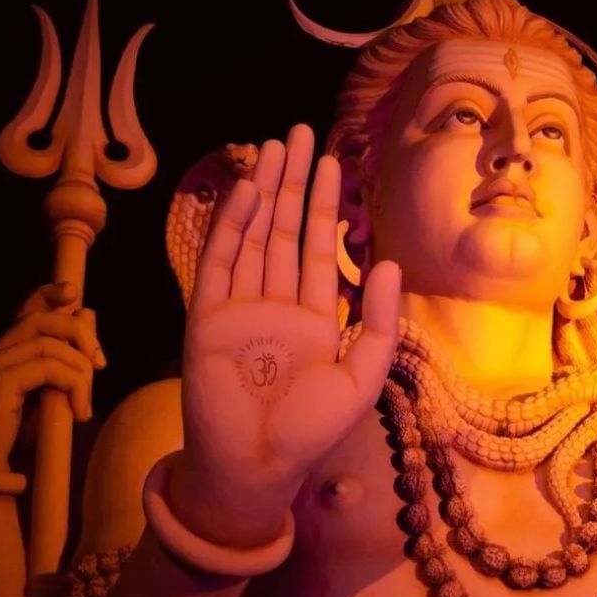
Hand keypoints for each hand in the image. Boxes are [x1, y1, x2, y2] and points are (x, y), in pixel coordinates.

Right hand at [0, 281, 102, 471]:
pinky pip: (46, 368)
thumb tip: (90, 327)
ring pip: (50, 344)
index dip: (50, 293)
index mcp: (11, 348)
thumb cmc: (17, 428)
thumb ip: (66, 361)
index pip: (28, 307)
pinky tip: (79, 411)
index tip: (75, 294)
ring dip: (80, 371)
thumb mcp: (50, 390)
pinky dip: (72, 386)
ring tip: (85, 404)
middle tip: (100, 363)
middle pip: (44, 318)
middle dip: (81, 334)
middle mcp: (0, 350)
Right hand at [170, 124, 400, 546]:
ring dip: (264, 191)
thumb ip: (377, 320)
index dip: (325, 206)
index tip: (332, 162)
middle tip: (300, 133)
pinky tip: (248, 189)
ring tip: (275, 147)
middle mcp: (275, 304)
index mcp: (313, 317)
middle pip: (285, 229)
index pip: (319, 248)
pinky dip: (233, 225)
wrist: (256, 464)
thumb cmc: (310, 430)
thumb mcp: (361, 375)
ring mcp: (239, 307)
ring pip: (254, 236)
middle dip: (294, 182)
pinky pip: (221, 262)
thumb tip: (389, 263)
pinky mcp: (207, 317)